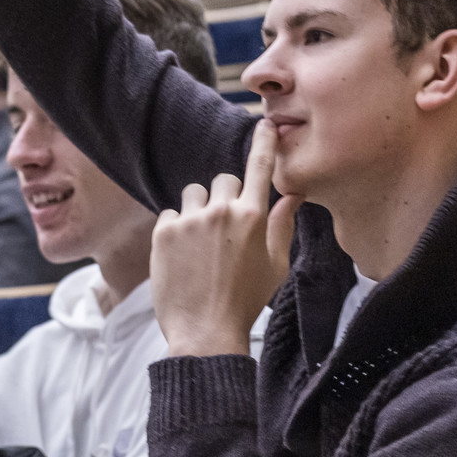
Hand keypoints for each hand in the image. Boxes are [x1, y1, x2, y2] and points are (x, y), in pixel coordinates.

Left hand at [151, 119, 301, 357]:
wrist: (204, 332)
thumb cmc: (245, 301)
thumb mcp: (275, 265)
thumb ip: (282, 225)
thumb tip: (293, 196)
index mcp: (253, 217)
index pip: (260, 167)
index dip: (263, 143)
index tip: (264, 124)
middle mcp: (220, 212)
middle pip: (224, 180)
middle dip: (226, 197)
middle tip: (225, 230)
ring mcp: (189, 220)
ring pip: (194, 193)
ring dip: (198, 211)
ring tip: (201, 245)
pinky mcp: (163, 232)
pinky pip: (171, 213)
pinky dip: (176, 229)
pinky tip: (182, 256)